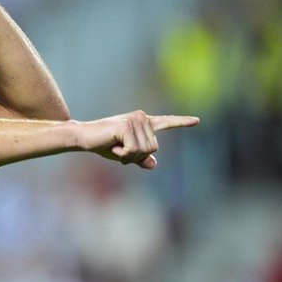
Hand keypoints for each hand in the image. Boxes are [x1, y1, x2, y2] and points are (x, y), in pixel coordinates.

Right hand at [82, 111, 198, 168]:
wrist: (84, 137)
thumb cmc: (103, 144)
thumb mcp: (125, 154)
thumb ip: (139, 158)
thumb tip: (153, 164)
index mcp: (143, 123)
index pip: (166, 122)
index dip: (181, 122)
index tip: (197, 121)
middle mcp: (142, 117)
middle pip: (153, 148)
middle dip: (136, 155)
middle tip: (119, 148)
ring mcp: (135, 120)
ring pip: (144, 150)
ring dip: (128, 154)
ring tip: (115, 145)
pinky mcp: (127, 126)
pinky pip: (133, 150)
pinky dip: (123, 154)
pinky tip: (113, 145)